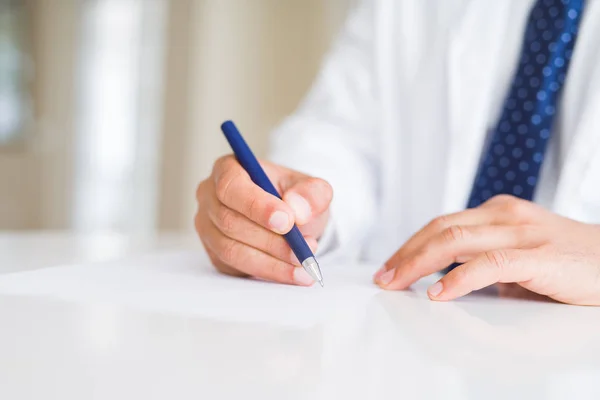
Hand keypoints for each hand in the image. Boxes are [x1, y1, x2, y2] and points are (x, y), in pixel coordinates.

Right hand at [195, 155, 332, 285]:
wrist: (292, 221)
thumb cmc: (295, 198)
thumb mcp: (312, 189)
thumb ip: (312, 193)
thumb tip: (297, 209)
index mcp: (228, 169)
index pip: (231, 186)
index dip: (257, 206)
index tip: (287, 222)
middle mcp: (210, 197)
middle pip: (229, 221)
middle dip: (270, 240)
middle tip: (303, 251)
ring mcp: (208, 227)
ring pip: (231, 249)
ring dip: (270, 262)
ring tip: (303, 263)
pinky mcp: (215, 254)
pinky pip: (235, 267)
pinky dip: (267, 272)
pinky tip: (292, 272)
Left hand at [373, 195, 599, 305]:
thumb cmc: (567, 262)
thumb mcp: (518, 254)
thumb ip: (484, 260)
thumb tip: (446, 281)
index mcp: (498, 212)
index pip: (441, 224)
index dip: (411, 245)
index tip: (390, 266)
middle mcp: (506, 215)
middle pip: (440, 229)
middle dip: (406, 254)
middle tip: (384, 277)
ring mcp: (522, 233)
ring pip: (456, 240)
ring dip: (419, 263)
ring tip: (398, 283)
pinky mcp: (538, 256)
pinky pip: (490, 264)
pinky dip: (459, 279)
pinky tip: (440, 293)